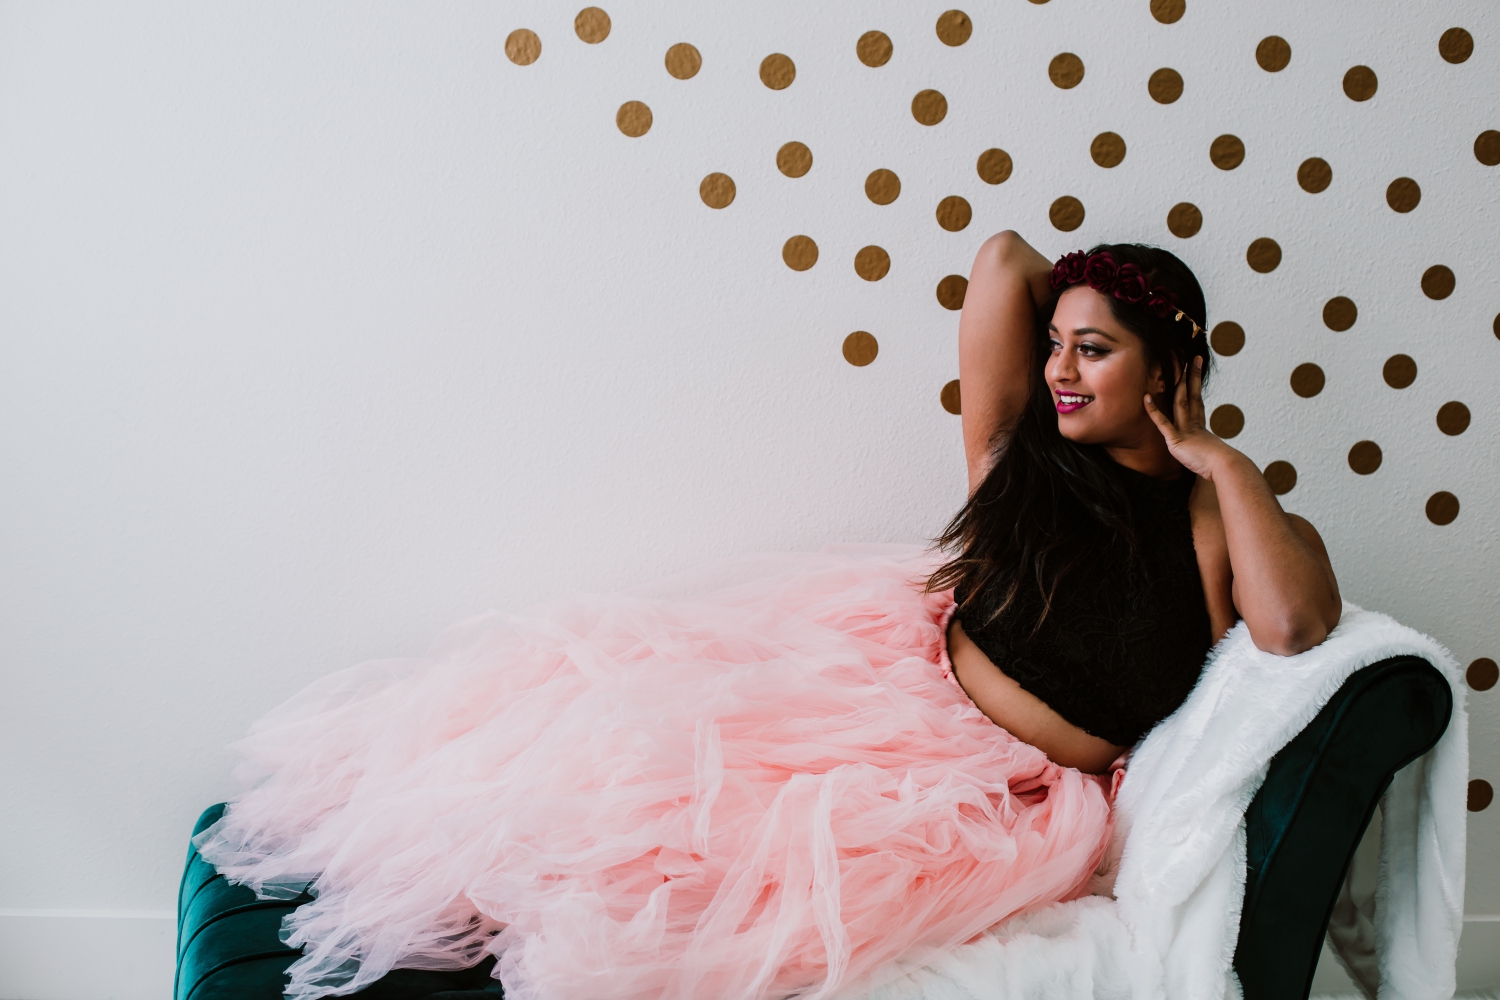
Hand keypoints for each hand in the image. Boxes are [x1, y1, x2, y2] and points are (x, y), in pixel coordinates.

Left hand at [1143, 356, 1232, 479]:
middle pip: (1192, 395)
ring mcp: (1185, 431)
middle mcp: (1194, 425)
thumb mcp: (1211, 457)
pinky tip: (1145, 399)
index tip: (1196, 370)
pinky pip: (1163, 423)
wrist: (1225, 468)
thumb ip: (1206, 452)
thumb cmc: (1220, 467)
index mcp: (1201, 428)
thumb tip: (1211, 454)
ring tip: (1179, 366)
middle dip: (1192, 376)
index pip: (1197, 401)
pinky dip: (1153, 411)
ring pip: (1180, 402)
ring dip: (1179, 383)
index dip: (1195, 385)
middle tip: (1193, 359)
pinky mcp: (1176, 440)